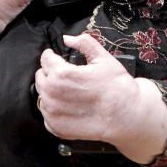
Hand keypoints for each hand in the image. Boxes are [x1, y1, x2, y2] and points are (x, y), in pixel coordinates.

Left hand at [35, 34, 166, 163]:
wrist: (126, 114)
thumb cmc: (116, 86)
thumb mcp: (102, 57)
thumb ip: (83, 43)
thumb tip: (68, 38)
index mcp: (61, 75)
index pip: (45, 59)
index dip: (52, 56)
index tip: (57, 58)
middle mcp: (52, 95)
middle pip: (41, 77)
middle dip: (51, 73)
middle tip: (66, 75)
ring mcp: (53, 113)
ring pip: (42, 95)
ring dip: (51, 91)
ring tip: (69, 91)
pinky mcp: (56, 127)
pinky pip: (47, 114)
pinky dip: (54, 109)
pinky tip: (69, 106)